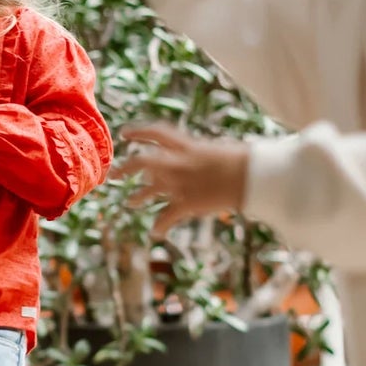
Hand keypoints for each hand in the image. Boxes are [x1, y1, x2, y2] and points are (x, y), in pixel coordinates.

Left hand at [118, 124, 250, 235]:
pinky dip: (160, 226)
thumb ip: (197, 155)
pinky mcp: (187, 203)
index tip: (125, 134)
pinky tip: (156, 233)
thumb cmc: (242, 161)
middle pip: (143, 161)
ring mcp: (181, 183)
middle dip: (126, 168)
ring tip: (131, 202)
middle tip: (114, 174)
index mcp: (187, 146)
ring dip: (139, 196)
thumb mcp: (215, 151)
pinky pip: (167, 216)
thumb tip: (191, 158)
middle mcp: (179, 163)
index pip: (157, 133)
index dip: (139, 132)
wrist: (251, 176)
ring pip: (150, 190)